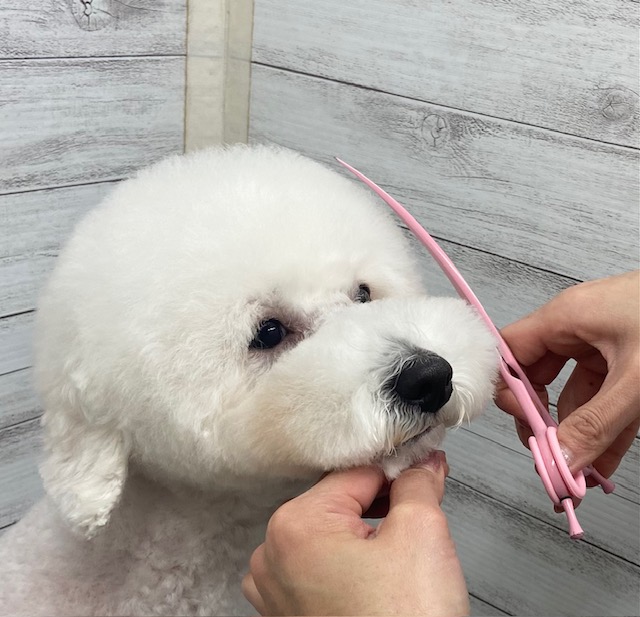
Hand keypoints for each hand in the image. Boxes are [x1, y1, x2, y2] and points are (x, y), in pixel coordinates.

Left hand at [242, 451, 468, 615]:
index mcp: (294, 526)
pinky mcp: (289, 615)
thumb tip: (421, 465)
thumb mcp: (421, 533)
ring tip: (399, 553)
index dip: (396, 470)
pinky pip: (319, 570)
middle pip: (338, 504)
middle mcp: (272, 556)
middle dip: (381, 505)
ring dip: (364, 534)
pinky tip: (376, 578)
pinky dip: (347, 565)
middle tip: (420, 509)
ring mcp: (276, 591)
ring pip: (329, 537)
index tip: (423, 469)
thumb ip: (417, 484)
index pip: (355, 473)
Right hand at [496, 271, 639, 479]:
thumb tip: (561, 461)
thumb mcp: (639, 381)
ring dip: (576, 432)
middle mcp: (578, 327)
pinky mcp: (628, 359)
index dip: (508, 388)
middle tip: (551, 457)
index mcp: (566, 317)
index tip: (523, 427)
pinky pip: (604, 397)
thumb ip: (597, 424)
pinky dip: (603, 428)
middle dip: (543, 419)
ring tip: (580, 474)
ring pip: (573, 392)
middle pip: (538, 375)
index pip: (511, 350)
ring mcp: (604, 343)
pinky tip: (603, 462)